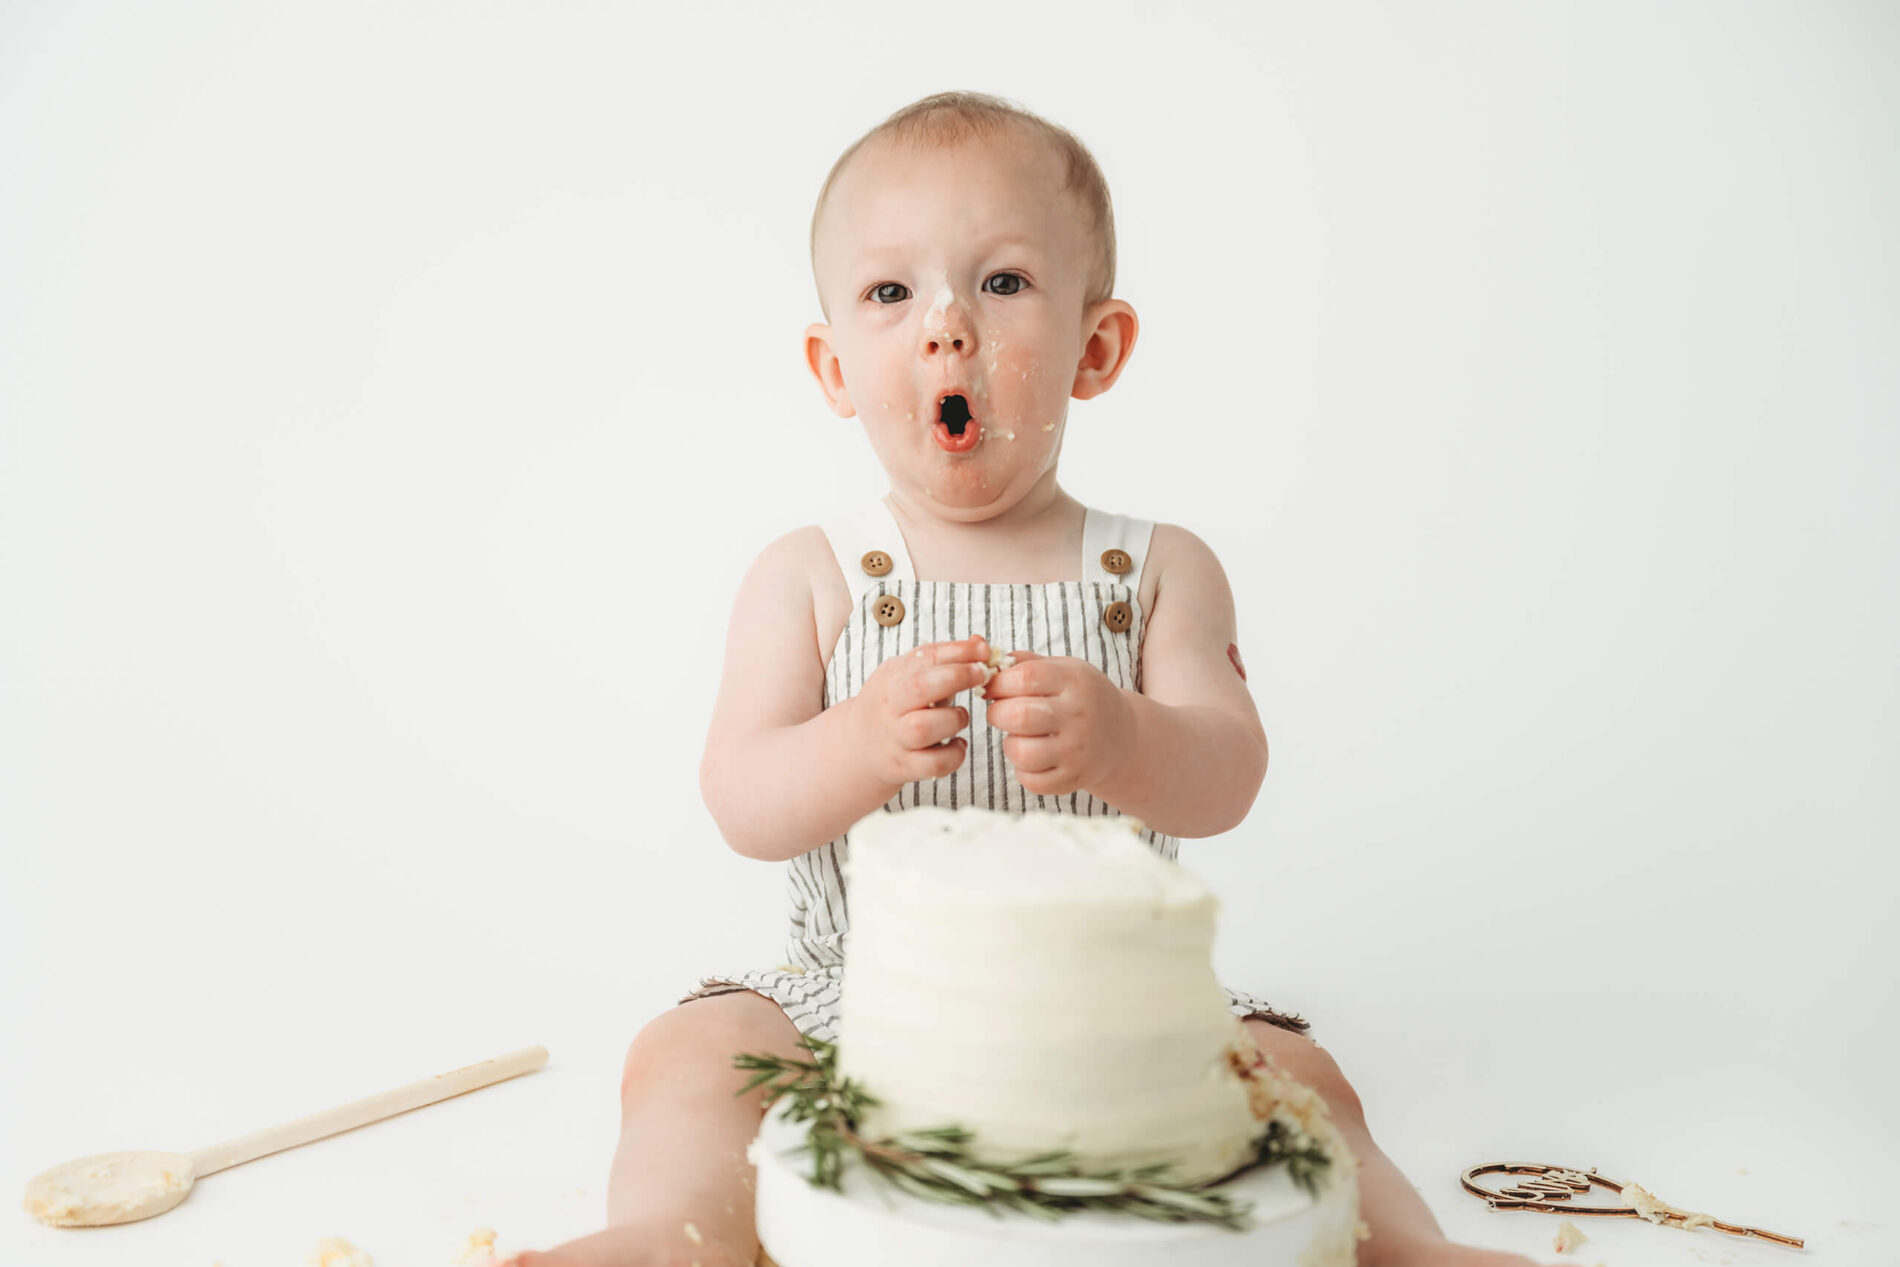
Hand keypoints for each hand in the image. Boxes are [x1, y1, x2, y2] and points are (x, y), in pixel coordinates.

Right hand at [848, 635, 991, 788]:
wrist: (859, 746)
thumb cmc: (894, 705)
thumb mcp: (907, 675)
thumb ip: (942, 659)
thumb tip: (980, 644)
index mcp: (892, 678)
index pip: (925, 656)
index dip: (958, 651)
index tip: (983, 651)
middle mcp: (891, 707)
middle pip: (920, 688)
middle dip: (956, 677)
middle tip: (981, 675)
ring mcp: (896, 739)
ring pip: (924, 728)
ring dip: (953, 719)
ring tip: (960, 716)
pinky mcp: (904, 767)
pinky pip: (933, 764)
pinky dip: (953, 755)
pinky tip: (957, 744)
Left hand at [982, 652, 1131, 796]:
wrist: (1123, 736)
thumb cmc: (1081, 697)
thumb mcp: (1063, 670)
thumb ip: (1024, 662)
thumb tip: (980, 654)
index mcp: (1075, 681)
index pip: (1025, 678)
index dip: (998, 683)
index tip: (994, 688)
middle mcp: (1079, 715)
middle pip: (1019, 716)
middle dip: (997, 714)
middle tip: (1002, 713)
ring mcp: (1077, 750)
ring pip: (1021, 752)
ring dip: (1010, 745)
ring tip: (1019, 737)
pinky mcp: (1074, 778)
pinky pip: (1031, 781)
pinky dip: (1023, 771)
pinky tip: (1033, 757)